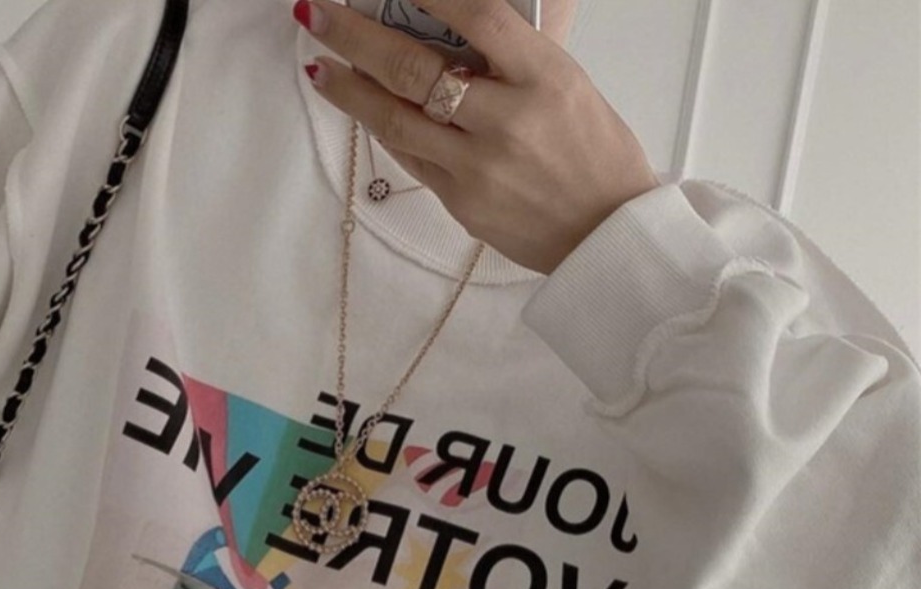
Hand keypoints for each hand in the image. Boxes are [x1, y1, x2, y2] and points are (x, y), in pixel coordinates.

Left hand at [298, 0, 660, 275]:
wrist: (605, 233)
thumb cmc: (593, 152)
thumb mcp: (567, 82)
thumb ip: (512, 53)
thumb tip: (453, 21)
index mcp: (546, 77)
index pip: (478, 16)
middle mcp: (508, 121)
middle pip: (415, 69)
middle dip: (355, 36)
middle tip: (316, 11)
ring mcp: (479, 167)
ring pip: (397, 119)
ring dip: (349, 88)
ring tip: (318, 64)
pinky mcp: (462, 203)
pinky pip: (410, 156)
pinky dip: (380, 126)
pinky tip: (358, 104)